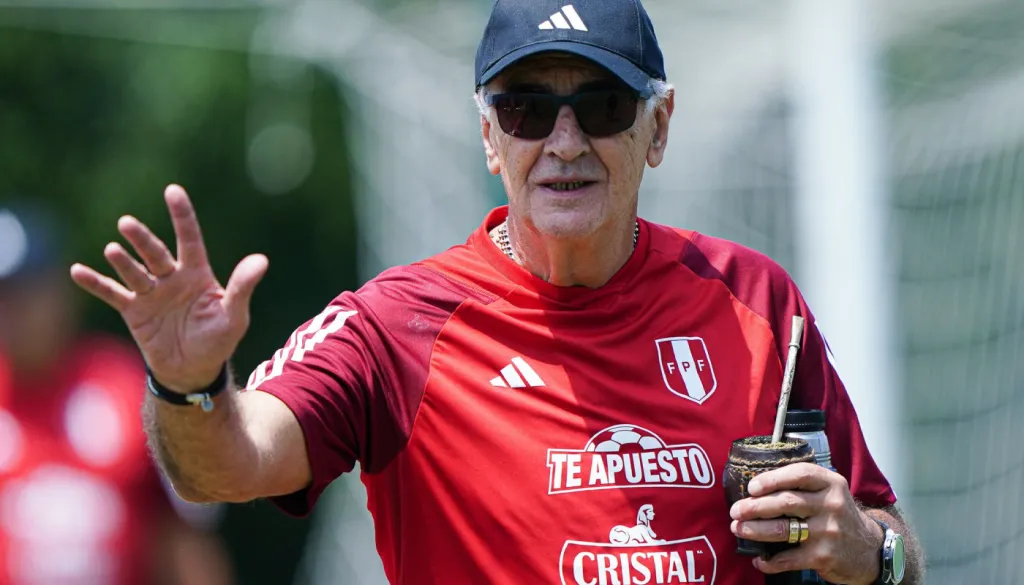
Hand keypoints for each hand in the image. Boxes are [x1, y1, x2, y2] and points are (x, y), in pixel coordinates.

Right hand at [70, 185, 267, 392]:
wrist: (193, 370)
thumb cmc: (218, 340)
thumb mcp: (234, 315)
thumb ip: (242, 287)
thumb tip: (261, 260)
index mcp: (198, 274)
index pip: (189, 239)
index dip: (182, 216)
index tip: (173, 191)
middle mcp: (172, 277)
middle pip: (156, 253)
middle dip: (142, 239)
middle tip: (127, 224)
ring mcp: (150, 293)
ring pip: (134, 271)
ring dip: (123, 260)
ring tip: (113, 249)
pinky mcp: (133, 311)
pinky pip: (112, 294)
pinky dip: (95, 283)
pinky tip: (78, 271)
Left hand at [729, 463, 883, 584]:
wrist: (869, 550)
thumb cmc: (837, 516)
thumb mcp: (829, 492)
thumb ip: (802, 486)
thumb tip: (756, 489)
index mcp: (831, 483)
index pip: (800, 474)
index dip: (772, 479)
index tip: (751, 487)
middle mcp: (831, 505)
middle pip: (786, 502)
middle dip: (755, 507)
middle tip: (736, 511)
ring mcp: (828, 531)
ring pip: (783, 529)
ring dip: (755, 530)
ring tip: (739, 529)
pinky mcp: (824, 556)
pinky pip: (789, 558)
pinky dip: (770, 561)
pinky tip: (759, 559)